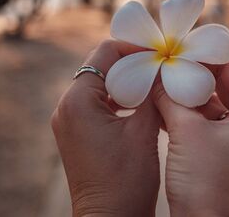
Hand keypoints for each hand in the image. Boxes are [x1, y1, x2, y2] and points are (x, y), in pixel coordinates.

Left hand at [51, 40, 160, 216]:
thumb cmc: (126, 181)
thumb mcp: (143, 130)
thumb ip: (151, 93)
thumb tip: (160, 69)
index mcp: (78, 102)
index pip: (104, 53)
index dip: (133, 48)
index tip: (158, 52)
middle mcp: (67, 108)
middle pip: (102, 68)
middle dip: (133, 65)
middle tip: (161, 67)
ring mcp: (71, 122)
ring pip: (102, 86)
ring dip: (128, 83)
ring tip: (156, 85)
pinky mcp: (79, 134)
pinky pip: (100, 105)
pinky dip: (121, 100)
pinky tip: (144, 106)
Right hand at [152, 55, 228, 216]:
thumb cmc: (206, 183)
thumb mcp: (187, 131)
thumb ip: (171, 96)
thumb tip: (156, 73)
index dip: (205, 53)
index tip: (179, 43)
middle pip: (224, 83)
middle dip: (192, 73)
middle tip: (165, 60)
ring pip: (213, 102)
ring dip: (186, 93)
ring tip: (160, 78)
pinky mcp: (227, 149)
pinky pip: (207, 120)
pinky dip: (186, 112)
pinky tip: (162, 102)